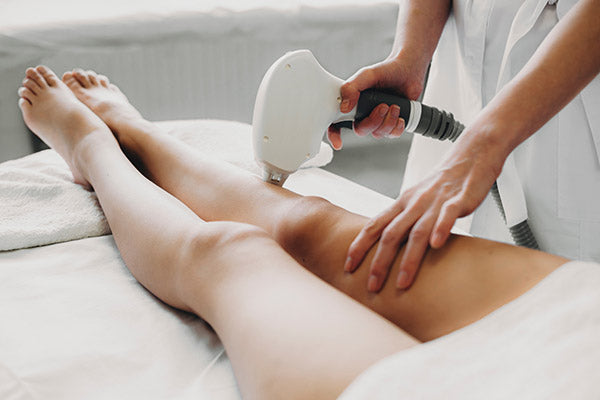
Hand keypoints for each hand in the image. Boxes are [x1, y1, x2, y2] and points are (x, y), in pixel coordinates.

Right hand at [327, 56, 426, 149]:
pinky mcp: (391, 123)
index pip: (336, 122)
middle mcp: (362, 113)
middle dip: (373, 121)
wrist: (408, 71)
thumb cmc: (386, 71)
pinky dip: (396, 127)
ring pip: (377, 133)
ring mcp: (377, 120)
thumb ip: (352, 88)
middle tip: (383, 106)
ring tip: (394, 106)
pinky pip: (391, 134)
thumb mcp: (366, 75)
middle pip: (360, 130)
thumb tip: (344, 108)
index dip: (334, 134)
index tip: (338, 142)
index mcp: (352, 103)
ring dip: (387, 122)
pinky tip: (400, 116)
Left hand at [344, 129, 506, 291]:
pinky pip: (448, 215)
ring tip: (402, 282)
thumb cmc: (442, 182)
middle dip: (379, 262)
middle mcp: (414, 204)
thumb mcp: (416, 200)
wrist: (471, 156)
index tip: (348, 266)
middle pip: (391, 234)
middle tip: (372, 286)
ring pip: (417, 232)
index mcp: (402, 204)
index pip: (374, 226)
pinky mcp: (458, 200)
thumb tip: (387, 245)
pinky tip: (436, 246)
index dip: (359, 246)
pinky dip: (440, 229)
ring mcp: (435, 202)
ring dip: (408, 259)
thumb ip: (403, 221)